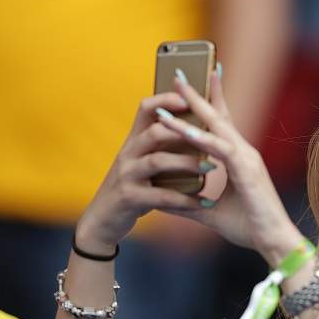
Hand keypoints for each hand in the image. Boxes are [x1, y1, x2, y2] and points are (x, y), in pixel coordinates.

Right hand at [76, 93, 207, 253]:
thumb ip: (162, 147)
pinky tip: (205, 203)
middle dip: (186, 132)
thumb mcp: (143, 163)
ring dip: (188, 163)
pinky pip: (161, 196)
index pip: (146, 108)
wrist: (102, 220)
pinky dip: (185, 200)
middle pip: (155, 132)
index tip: (192, 97)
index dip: (167, 99)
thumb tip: (196, 130)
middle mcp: (128, 153)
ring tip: (212, 168)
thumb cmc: (133, 188)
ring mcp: (126, 174)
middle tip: (215, 137)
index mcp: (134, 141)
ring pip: (158, 161)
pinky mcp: (129, 197)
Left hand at [157, 71, 303, 265]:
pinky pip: (219, 148)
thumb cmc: (249, 227)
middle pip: (219, 115)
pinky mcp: (246, 170)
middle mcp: (244, 152)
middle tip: (180, 72)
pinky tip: (182, 128)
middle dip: (199, 93)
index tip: (193, 83)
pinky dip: (200, 137)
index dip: (208, 102)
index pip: (221, 124)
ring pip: (217, 126)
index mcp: (238, 159)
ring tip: (176, 87)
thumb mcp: (210, 214)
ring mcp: (247, 158)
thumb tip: (166, 202)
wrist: (273, 241)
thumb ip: (189, 206)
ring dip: (195, 107)